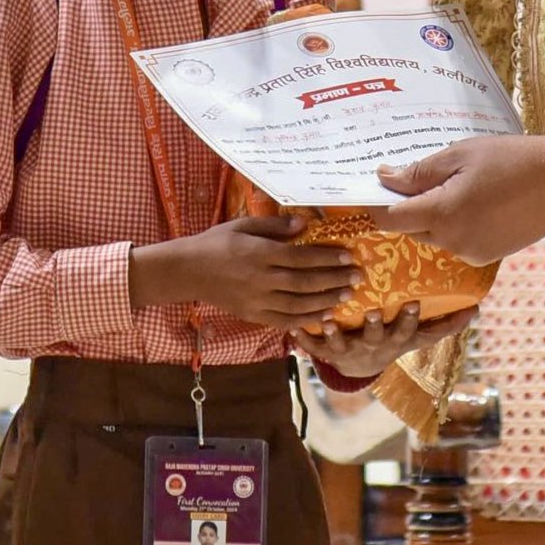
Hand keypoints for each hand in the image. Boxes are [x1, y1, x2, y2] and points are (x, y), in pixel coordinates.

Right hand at [130, 216, 359, 328]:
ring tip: (347, 295)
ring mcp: (257, 301)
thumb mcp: (242, 225)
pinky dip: (306, 320)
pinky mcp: (252, 315)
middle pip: (305, 282)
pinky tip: (323, 316)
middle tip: (357, 277)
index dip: (327, 258)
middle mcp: (261, 279)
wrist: (187, 271)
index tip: (349, 256)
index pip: (301, 257)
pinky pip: (284, 321)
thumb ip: (274, 226)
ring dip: (326, 301)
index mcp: (259, 254)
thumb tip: (304, 223)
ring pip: (298, 305)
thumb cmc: (216, 243)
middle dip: (334, 280)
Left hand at [290, 303, 477, 379]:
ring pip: (342, 343)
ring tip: (328, 318)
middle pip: (376, 337)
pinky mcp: (328, 352)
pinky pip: (314, 347)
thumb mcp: (419, 338)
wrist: (359, 370)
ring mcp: (350, 350)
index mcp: (397, 340)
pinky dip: (305, 339)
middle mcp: (374, 346)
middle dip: (375, 326)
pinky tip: (295, 330)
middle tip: (372, 312)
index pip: (409, 332)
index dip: (410, 320)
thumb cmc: (392, 341)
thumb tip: (477, 309)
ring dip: (336, 332)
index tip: (412, 303)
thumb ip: (445, 324)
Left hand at [374, 129, 544, 265]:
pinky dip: (453, 224)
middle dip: (404, 206)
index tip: (368, 188)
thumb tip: (383, 179)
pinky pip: (455, 241)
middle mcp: (452, 241)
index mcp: (442, 214)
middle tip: (408, 177)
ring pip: (432, 235)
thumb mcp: (460, 155)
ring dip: (431, 215)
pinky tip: (472, 200)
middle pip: (409, 228)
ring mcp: (471, 253)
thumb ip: (419, 172)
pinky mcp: (487, 256)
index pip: (389, 218)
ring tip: (450, 184)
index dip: (374, 204)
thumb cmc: (512, 160)